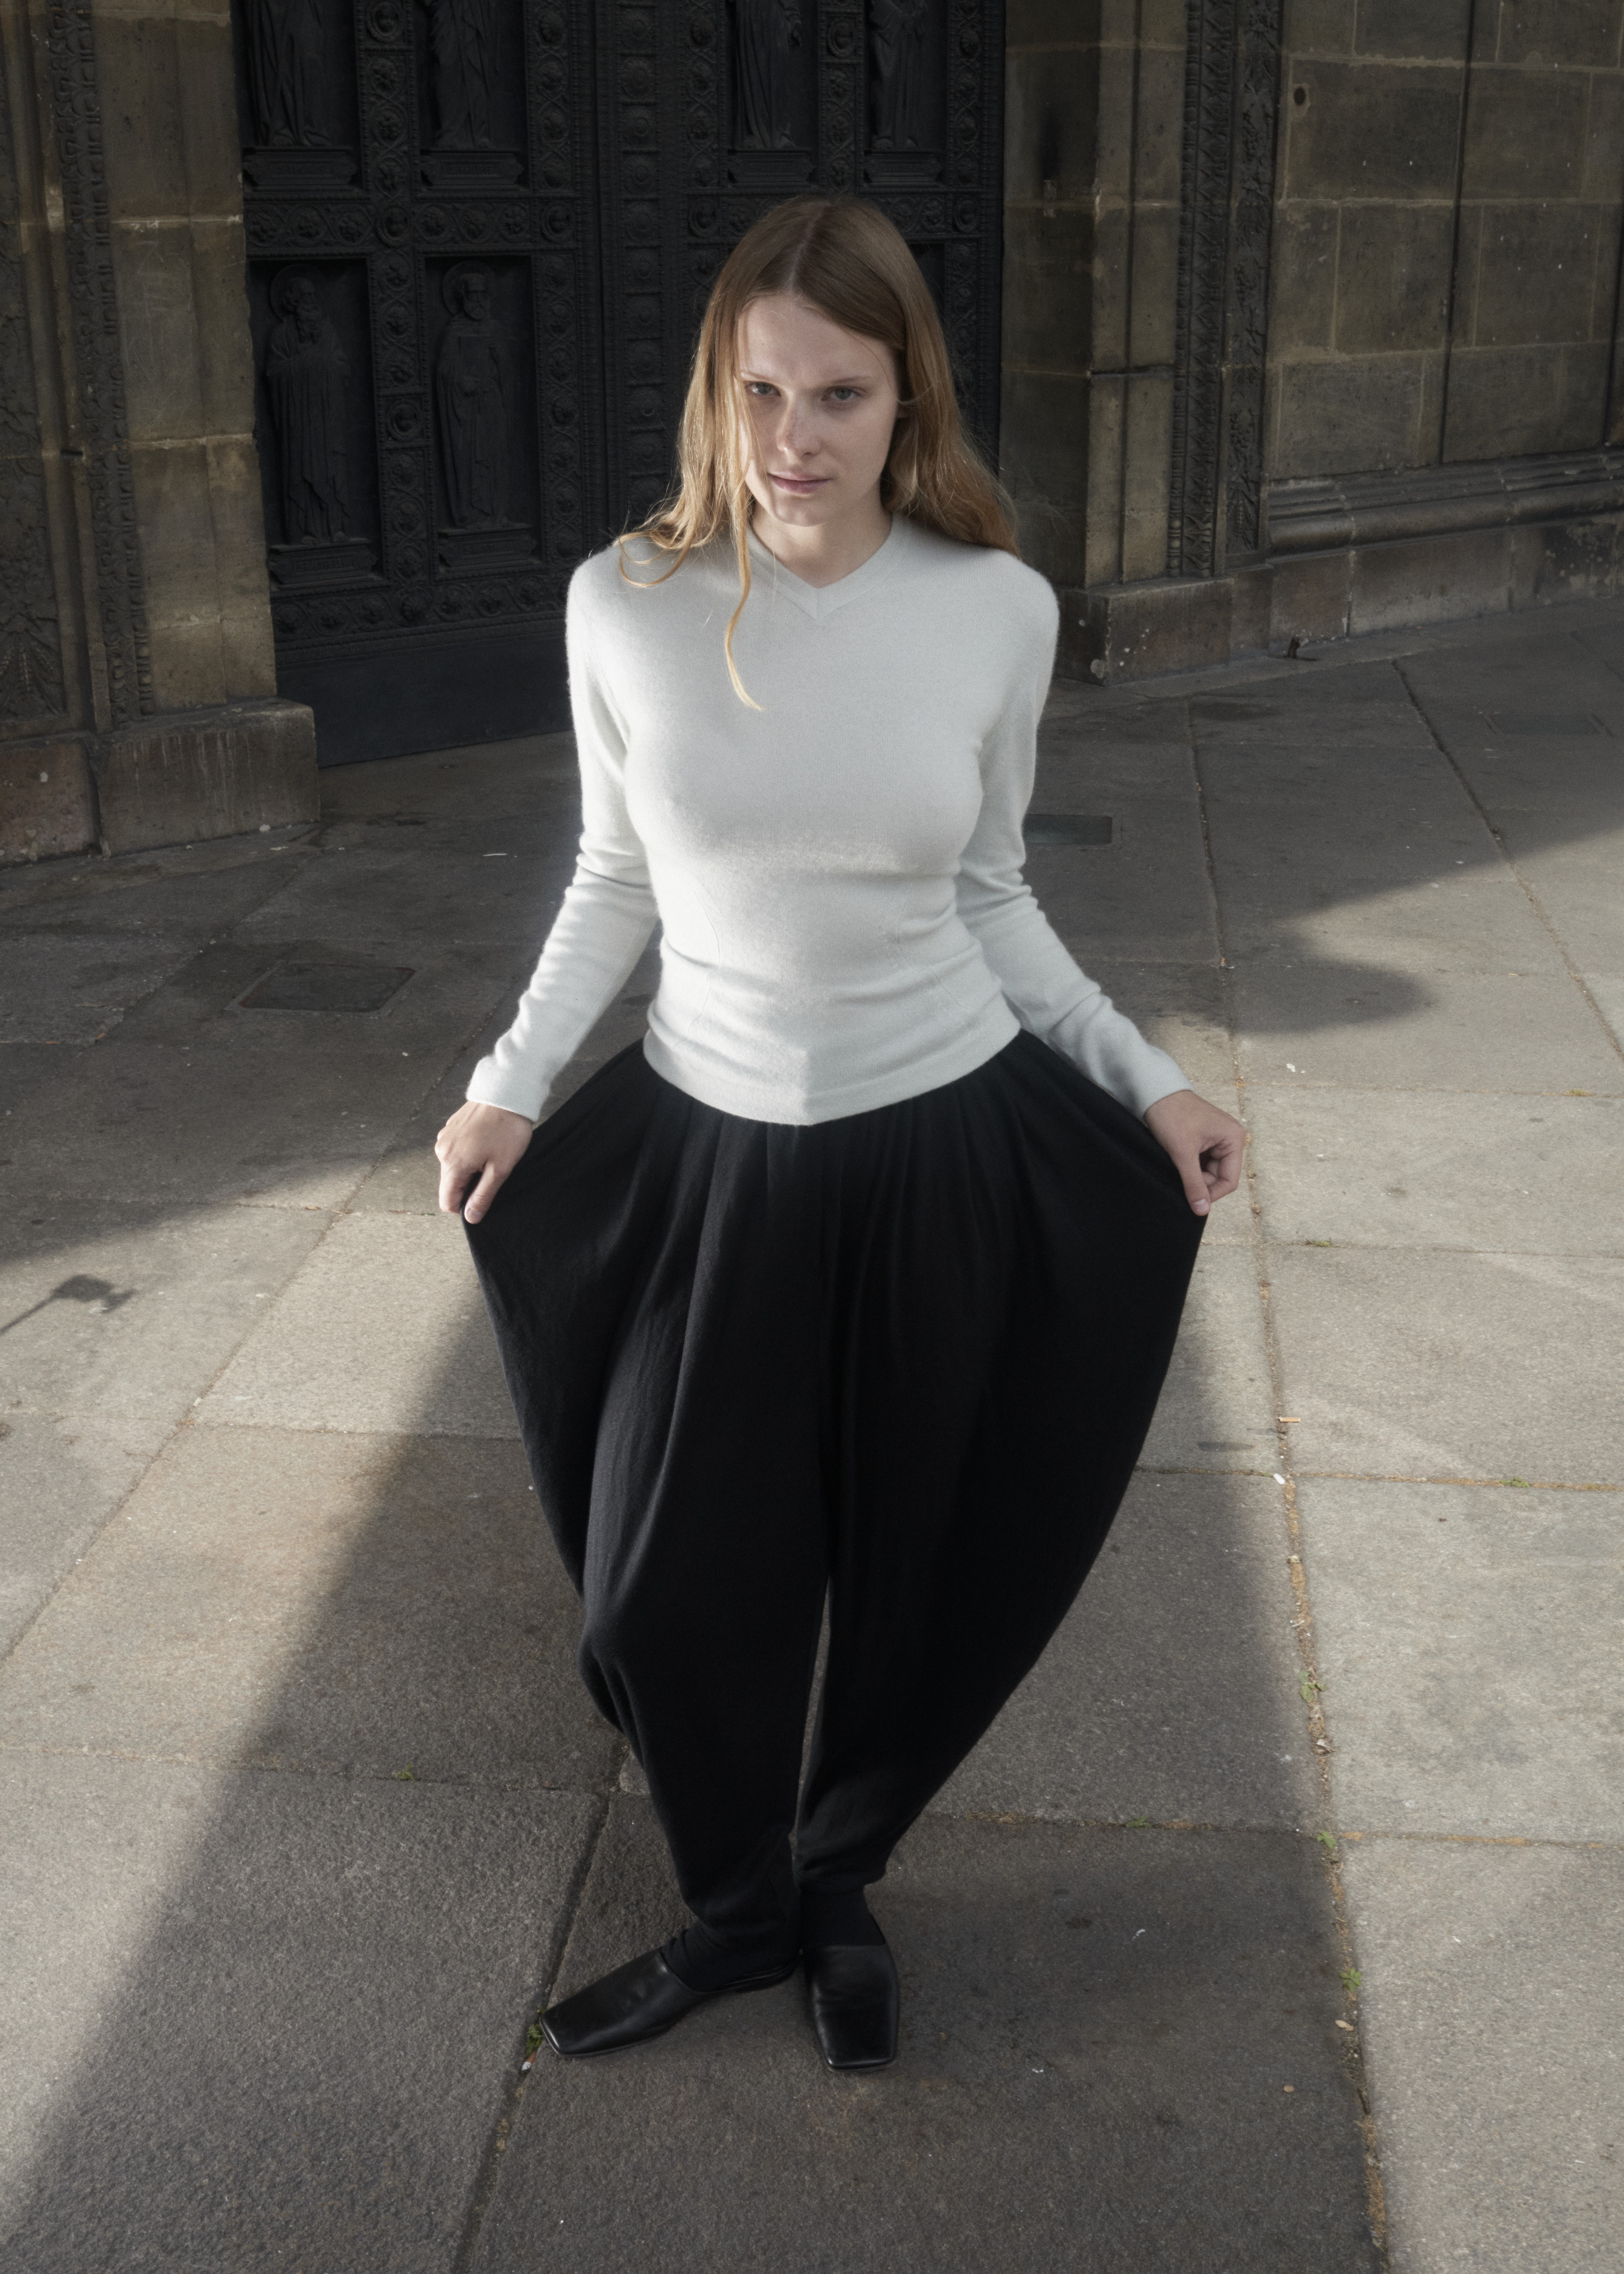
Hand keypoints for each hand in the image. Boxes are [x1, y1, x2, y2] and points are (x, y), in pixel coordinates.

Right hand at [435, 1100, 533, 1223]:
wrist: (508, 1094)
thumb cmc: (507, 1130)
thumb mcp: (500, 1169)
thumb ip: (483, 1195)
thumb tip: (471, 1216)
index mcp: (452, 1163)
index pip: (446, 1201)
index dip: (464, 1207)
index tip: (482, 1198)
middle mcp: (442, 1150)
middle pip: (450, 1183)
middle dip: (469, 1184)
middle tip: (493, 1170)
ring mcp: (445, 1137)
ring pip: (453, 1166)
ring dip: (470, 1167)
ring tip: (491, 1153)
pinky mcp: (451, 1127)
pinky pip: (456, 1149)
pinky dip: (469, 1152)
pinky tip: (486, 1141)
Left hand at [1142, 1088, 1245, 1216]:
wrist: (1154, 1092)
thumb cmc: (1171, 1115)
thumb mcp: (1182, 1153)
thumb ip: (1193, 1183)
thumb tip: (1202, 1210)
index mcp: (1233, 1139)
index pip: (1229, 1180)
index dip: (1211, 1194)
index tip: (1192, 1200)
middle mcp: (1230, 1139)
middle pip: (1219, 1176)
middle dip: (1200, 1183)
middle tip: (1178, 1179)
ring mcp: (1217, 1139)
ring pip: (1208, 1171)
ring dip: (1193, 1175)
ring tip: (1175, 1167)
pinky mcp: (1204, 1139)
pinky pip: (1201, 1162)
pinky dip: (1189, 1167)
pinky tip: (1176, 1163)